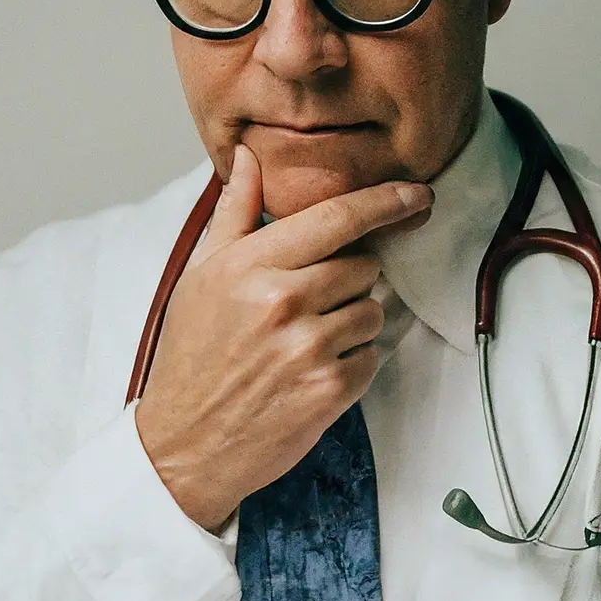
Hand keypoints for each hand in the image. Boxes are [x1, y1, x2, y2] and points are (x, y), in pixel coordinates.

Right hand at [135, 144, 432, 530]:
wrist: (184, 443)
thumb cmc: (192, 356)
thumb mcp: (200, 275)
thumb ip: (233, 212)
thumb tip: (247, 156)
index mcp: (250, 265)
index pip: (336, 218)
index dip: (385, 202)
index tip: (417, 195)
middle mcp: (283, 301)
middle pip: (362, 265)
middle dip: (347, 278)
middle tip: (306, 304)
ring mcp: (308, 348)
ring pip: (371, 310)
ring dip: (351, 322)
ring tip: (303, 341)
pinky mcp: (329, 391)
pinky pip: (371, 356)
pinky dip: (352, 362)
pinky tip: (310, 372)